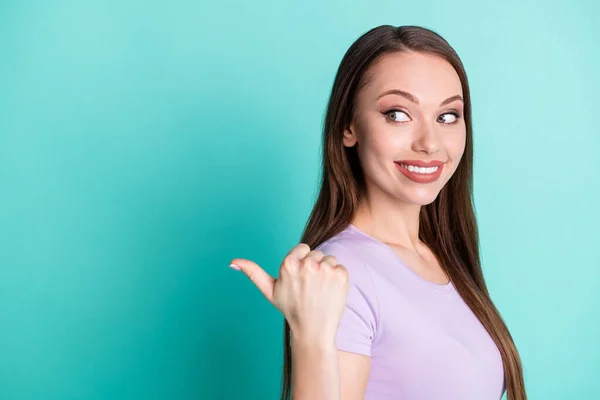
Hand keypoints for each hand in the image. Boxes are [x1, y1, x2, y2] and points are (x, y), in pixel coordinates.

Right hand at [230, 243, 349, 342]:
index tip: (301, 278)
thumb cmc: (291, 309)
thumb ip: (253, 272)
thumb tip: (232, 261)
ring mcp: (325, 270)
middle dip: (314, 267)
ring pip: (329, 259)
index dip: (302, 262)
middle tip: (310, 288)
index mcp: (289, 264)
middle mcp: (307, 264)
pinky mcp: (341, 275)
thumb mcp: (269, 290)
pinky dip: (338, 279)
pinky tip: (330, 292)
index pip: (303, 248)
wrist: (313, 330)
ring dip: (327, 272)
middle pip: (316, 253)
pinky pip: (341, 267)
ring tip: (320, 290)